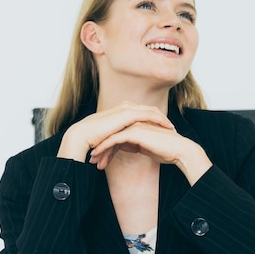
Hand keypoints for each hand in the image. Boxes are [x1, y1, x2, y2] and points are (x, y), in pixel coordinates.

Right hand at [57, 101, 174, 162]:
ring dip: (163, 119)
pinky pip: (149, 115)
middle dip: (161, 119)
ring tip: (172, 129)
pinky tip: (167, 127)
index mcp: (120, 111)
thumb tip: (126, 146)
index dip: (153, 120)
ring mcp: (126, 109)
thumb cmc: (92, 140)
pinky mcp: (127, 114)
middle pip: (149, 110)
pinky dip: (160, 120)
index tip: (162, 129)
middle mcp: (124, 107)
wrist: (81, 136)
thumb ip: (120, 138)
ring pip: (151, 111)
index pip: (141, 113)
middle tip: (172, 128)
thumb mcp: (110, 138)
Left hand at [89, 120, 212, 185]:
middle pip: (112, 135)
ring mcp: (134, 126)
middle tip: (93, 161)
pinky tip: (99, 157)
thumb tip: (123, 147)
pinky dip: (105, 148)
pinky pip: (115, 139)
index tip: (99, 159)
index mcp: (137, 125)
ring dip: (101, 149)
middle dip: (101, 148)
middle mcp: (134, 123)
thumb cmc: (167, 151)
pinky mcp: (135, 132)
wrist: (180, 151)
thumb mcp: (146, 148)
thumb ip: (134, 144)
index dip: (107, 147)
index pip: (117, 134)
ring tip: (94, 162)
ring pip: (111, 136)